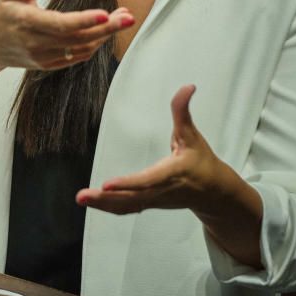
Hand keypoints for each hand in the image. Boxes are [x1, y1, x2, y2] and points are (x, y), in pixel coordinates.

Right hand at [0, 0, 133, 70]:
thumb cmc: (2, 15)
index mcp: (27, 22)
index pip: (60, 24)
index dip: (85, 20)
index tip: (106, 13)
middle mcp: (36, 43)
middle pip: (77, 38)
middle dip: (106, 28)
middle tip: (128, 17)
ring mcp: (43, 57)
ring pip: (80, 49)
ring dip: (104, 35)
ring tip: (122, 19)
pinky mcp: (48, 65)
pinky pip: (76, 57)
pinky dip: (94, 45)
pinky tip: (105, 31)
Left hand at [75, 85, 263, 267]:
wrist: (214, 193)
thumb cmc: (202, 161)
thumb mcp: (193, 135)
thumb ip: (183, 111)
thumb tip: (187, 87)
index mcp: (172, 173)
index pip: (148, 181)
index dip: (128, 184)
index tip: (107, 184)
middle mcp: (161, 191)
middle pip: (131, 198)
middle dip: (106, 198)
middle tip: (81, 196)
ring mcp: (154, 201)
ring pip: (126, 206)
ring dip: (102, 204)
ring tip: (81, 199)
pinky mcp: (149, 203)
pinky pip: (127, 208)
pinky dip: (109, 207)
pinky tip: (92, 202)